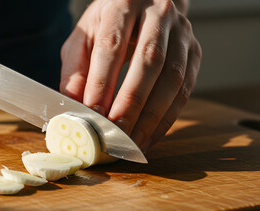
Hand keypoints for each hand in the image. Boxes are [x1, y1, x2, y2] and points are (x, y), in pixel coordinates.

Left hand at [60, 0, 201, 151]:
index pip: (113, 46)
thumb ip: (75, 69)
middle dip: (131, 102)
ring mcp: (182, 33)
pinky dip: (167, 117)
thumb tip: (71, 104)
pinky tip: (151, 135)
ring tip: (133, 141)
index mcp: (123, 4)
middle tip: (115, 131)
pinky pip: (185, 89)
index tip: (92, 112)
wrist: (144, 2)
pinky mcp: (194, 52)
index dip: (103, 82)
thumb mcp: (84, 36)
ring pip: (173, 78)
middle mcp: (158, 13)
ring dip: (152, 116)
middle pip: (149, 62)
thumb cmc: (107, 23)